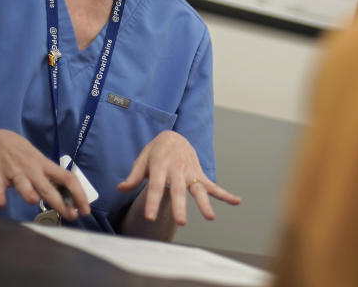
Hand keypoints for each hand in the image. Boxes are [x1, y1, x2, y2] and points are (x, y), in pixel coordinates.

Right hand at [0, 129, 90, 219]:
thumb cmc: (24, 156)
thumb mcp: (40, 162)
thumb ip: (50, 179)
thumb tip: (68, 198)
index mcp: (46, 166)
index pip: (68, 178)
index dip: (79, 193)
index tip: (85, 209)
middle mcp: (33, 169)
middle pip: (48, 187)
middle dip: (60, 203)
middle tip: (71, 216)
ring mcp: (15, 172)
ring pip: (23, 184)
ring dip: (28, 192)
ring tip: (33, 201)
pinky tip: (0, 204)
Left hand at [117, 131, 240, 225]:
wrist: (175, 136)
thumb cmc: (156, 151)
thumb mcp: (142, 159)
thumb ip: (133, 176)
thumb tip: (120, 189)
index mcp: (160, 166)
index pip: (154, 187)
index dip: (151, 202)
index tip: (150, 217)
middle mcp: (177, 170)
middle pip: (178, 191)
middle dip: (179, 206)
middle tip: (181, 222)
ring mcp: (190, 172)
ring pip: (198, 189)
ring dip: (204, 203)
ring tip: (210, 217)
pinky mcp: (199, 175)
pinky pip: (213, 186)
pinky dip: (225, 194)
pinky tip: (237, 201)